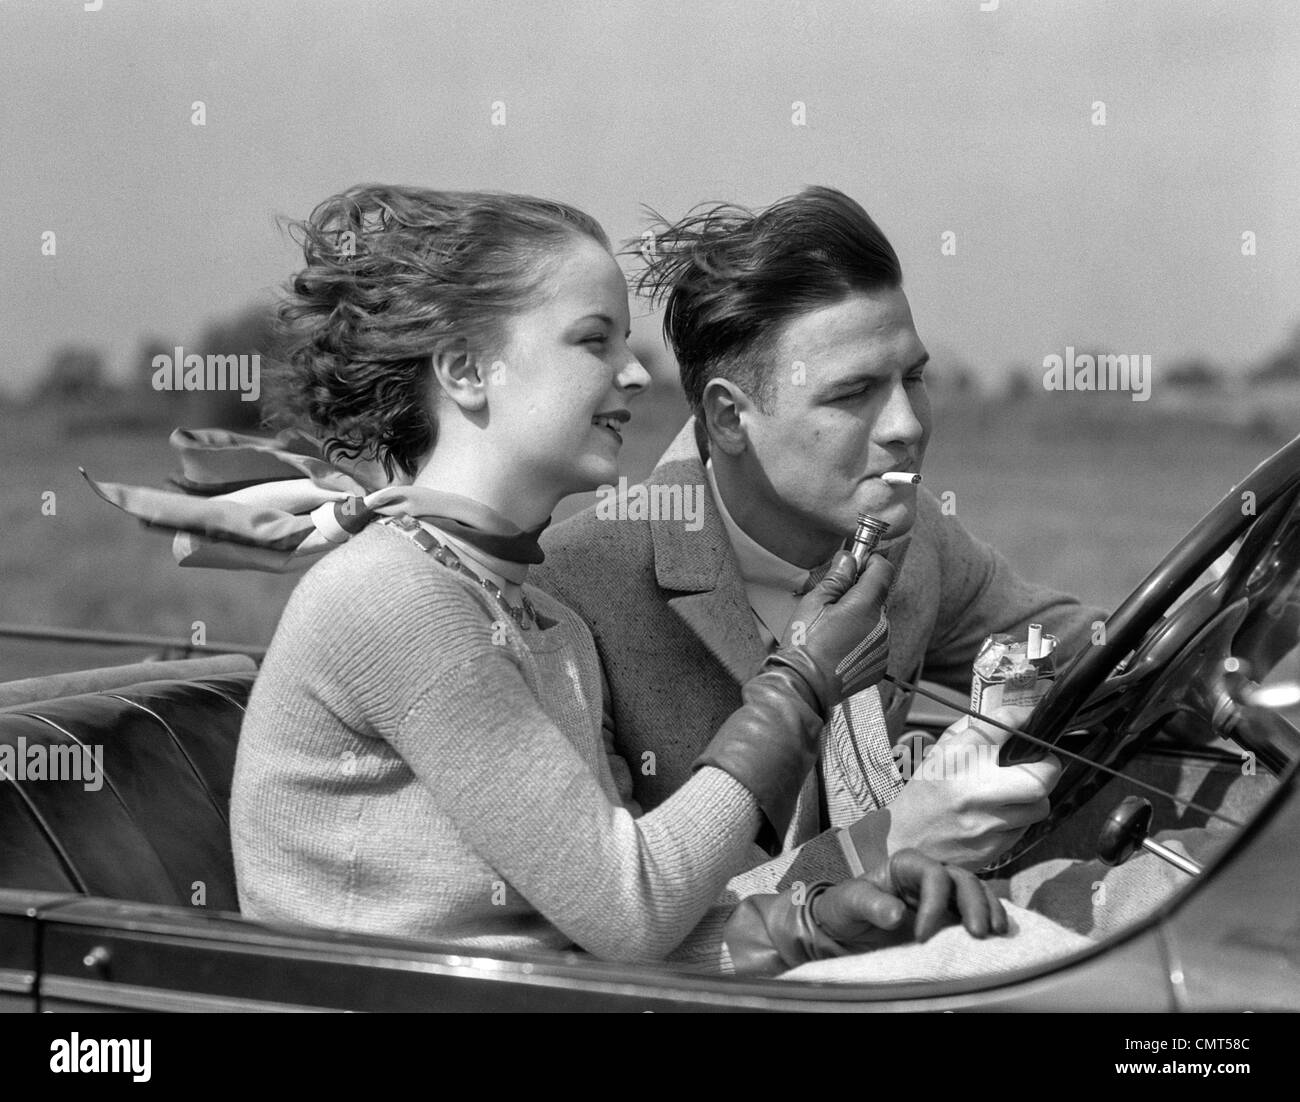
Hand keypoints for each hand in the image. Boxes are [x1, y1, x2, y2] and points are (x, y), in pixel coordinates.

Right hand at [763, 550, 893, 713]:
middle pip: (877, 596)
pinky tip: (839, 646)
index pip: (883, 570)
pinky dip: (861, 639)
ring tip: (832, 630)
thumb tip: (849, 559)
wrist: (804, 685)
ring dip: (860, 617)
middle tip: (831, 601)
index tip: (855, 563)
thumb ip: (837, 578)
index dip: (869, 562)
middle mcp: (881, 625)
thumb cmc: (805, 645)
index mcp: (866, 606)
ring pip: (876, 619)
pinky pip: (874, 641)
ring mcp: (883, 646)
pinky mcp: (879, 664)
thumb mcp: (814, 602)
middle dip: (859, 593)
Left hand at [812, 849, 1007, 947]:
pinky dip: (991, 919)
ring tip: (997, 933)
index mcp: (906, 865)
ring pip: (976, 893)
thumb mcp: (848, 903)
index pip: (932, 874)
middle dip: (974, 904)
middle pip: (961, 880)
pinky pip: (978, 912)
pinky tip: (1000, 936)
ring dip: (990, 910)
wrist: (846, 930)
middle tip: (978, 934)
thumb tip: (898, 914)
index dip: (934, 902)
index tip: (922, 936)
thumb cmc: (845, 909)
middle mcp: (929, 876)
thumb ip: (869, 904)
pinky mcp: (951, 917)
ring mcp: (944, 896)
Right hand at [848, 705, 1061, 869]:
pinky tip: (1001, 817)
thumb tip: (1006, 718)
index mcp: (957, 757)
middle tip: (1044, 764)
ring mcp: (986, 822)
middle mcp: (975, 787)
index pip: (1004, 725)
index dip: (1023, 717)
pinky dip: (1019, 820)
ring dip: (1035, 798)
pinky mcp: (993, 848)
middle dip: (1050, 767)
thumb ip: (969, 732)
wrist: (902, 842)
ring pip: (1039, 806)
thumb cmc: (923, 794)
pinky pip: (1024, 830)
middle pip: (1041, 777)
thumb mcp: (936, 754)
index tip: (1028, 720)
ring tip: (1020, 794)